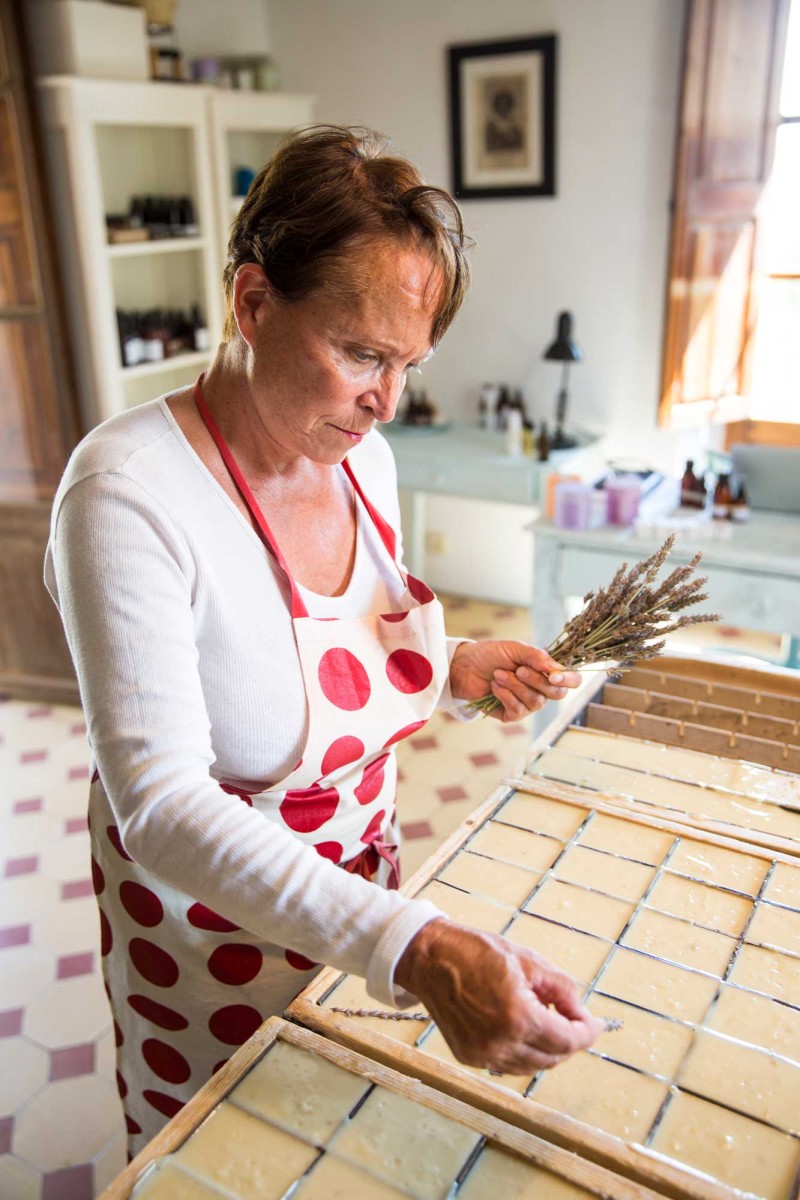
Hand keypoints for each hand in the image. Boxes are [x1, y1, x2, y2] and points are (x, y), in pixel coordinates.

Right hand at [395, 918, 602, 1073]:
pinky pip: (509, 1064)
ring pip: (532, 1065)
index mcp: (518, 1017)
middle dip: (569, 1040)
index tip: (597, 1024)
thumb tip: (582, 1012)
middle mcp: (501, 1043)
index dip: (587, 1033)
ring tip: (548, 1020)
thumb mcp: (528, 961)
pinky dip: (524, 1051)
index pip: (567, 1041)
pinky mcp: (469, 1057)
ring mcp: (483, 1054)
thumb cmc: (477, 952)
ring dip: (548, 1049)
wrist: (430, 959)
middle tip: (574, 1018)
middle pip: (553, 1058)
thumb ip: (562, 989)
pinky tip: (524, 1029)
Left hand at [448, 639, 580, 722]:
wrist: (465, 666)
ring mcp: (528, 703)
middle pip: (557, 694)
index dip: (568, 680)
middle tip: (518, 669)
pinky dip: (505, 696)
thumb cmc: (492, 654)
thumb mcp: (515, 648)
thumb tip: (555, 669)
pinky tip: (494, 687)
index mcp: (547, 671)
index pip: (572, 680)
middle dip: (536, 681)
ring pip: (536, 702)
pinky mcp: (512, 715)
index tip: (553, 676)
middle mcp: (542, 689)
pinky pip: (518, 711)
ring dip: (515, 686)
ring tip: (498, 674)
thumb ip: (537, 656)